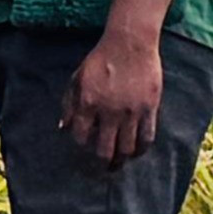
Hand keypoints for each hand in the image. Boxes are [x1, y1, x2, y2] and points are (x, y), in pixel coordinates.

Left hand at [62, 27, 164, 169]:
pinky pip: (146, 137)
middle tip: (101, 169)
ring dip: (121, 161)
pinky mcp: (149, 109)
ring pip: (126, 148)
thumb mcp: (78, 78)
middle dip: (101, 163)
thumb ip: (69, 104)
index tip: (84, 148)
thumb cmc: (101, 60)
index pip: (81, 136)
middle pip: (104, 149)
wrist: (129, 43)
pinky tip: (136, 152)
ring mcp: (131, 112)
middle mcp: (109, 111)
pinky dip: (140, 149)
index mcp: (88, 103)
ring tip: (118, 164)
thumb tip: (63, 129)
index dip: (81, 145)